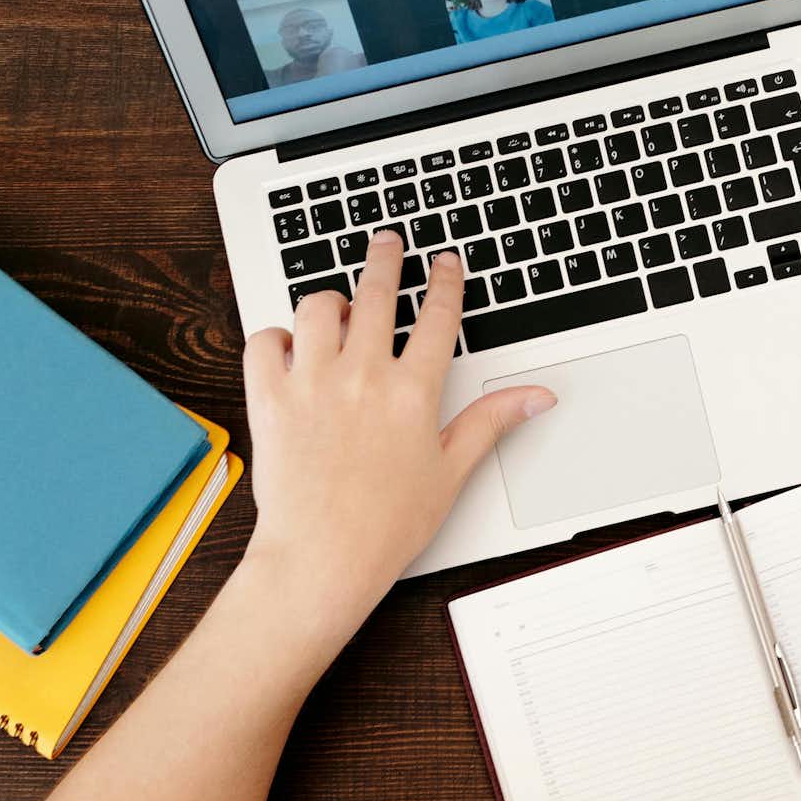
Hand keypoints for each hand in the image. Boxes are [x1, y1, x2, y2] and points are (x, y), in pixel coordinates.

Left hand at [238, 231, 554, 612]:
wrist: (321, 559)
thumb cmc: (385, 526)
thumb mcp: (451, 472)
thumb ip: (491, 422)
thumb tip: (537, 396)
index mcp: (412, 392)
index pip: (437, 317)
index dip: (445, 282)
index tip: (445, 262)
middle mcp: (362, 376)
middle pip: (377, 293)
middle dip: (385, 258)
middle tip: (388, 241)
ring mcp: (311, 382)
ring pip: (317, 307)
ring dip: (329, 300)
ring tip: (337, 306)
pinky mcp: (269, 398)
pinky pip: (263, 341)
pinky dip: (274, 336)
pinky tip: (287, 347)